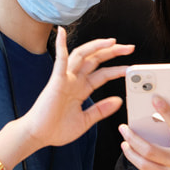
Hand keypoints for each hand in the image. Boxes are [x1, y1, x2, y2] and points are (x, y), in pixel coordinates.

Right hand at [21, 27, 132, 148]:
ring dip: (96, 46)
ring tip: (112, 41)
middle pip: (95, 59)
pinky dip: (60, 45)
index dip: (117, 69)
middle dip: (112, 52)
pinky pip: (60, 60)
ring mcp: (65, 79)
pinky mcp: (56, 81)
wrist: (38, 136)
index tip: (130, 68)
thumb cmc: (56, 129)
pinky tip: (61, 33)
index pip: (102, 74)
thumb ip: (101, 110)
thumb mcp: (85, 120)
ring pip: (81, 55)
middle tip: (129, 47)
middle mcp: (73, 81)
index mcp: (80, 89)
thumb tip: (118, 101)